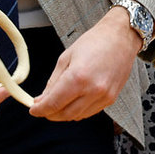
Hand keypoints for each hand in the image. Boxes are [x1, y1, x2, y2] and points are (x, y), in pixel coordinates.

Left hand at [29, 6, 140, 121]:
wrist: (120, 37)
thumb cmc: (94, 42)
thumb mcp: (66, 57)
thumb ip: (53, 81)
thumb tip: (42, 99)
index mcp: (78, 77)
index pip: (53, 103)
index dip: (40, 109)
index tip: (33, 109)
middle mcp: (93, 90)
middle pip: (65, 114)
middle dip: (50, 114)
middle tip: (43, 107)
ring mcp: (104, 96)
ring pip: (77, 116)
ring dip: (64, 114)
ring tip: (58, 103)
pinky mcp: (111, 99)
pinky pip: (90, 112)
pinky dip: (78, 111)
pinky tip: (74, 101)